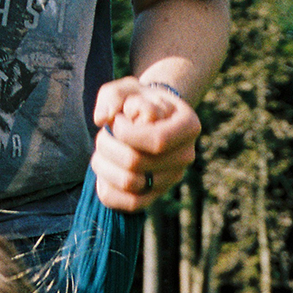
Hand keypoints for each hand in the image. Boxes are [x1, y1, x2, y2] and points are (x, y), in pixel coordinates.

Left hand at [91, 78, 198, 212]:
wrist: (147, 119)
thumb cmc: (138, 101)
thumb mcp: (127, 88)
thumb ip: (113, 95)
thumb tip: (103, 119)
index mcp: (189, 126)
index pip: (156, 141)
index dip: (126, 132)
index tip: (117, 120)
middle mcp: (185, 156)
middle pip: (137, 163)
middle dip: (108, 146)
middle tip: (105, 133)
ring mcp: (172, 179)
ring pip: (129, 183)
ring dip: (104, 164)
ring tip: (103, 149)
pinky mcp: (156, 195)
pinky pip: (130, 204)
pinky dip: (108, 188)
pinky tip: (104, 169)